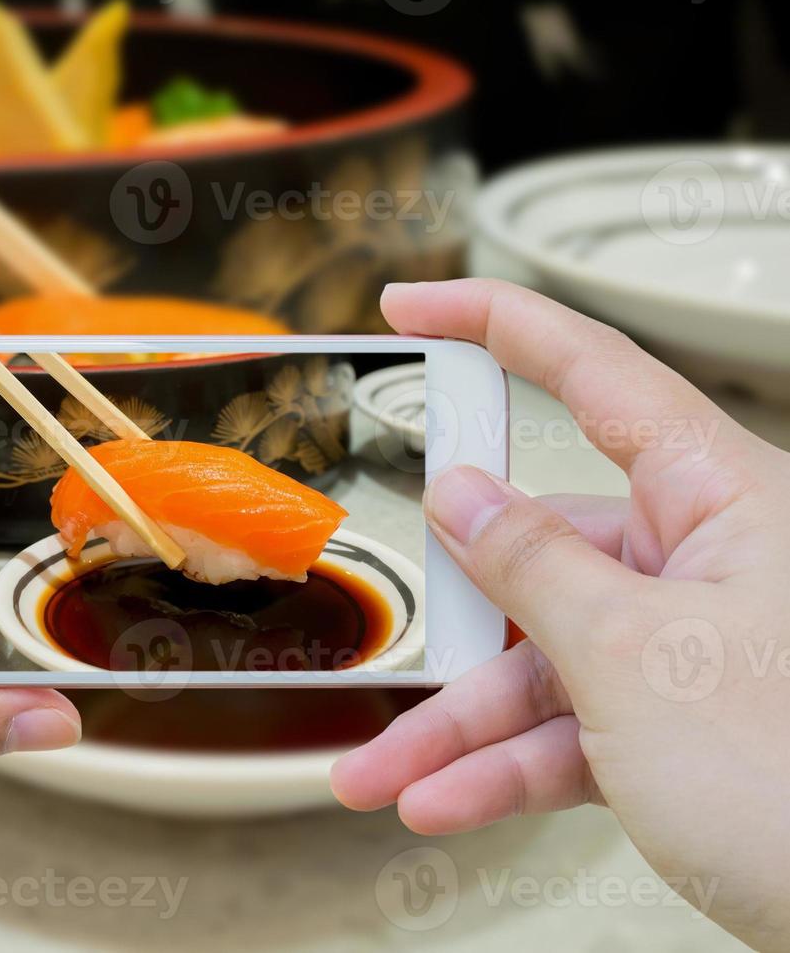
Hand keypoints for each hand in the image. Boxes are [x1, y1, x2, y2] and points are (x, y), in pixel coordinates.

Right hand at [330, 279, 789, 949]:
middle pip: (541, 554)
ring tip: (387, 777)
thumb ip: (532, 566)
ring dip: (460, 729)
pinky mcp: (678, 724)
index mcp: (719, 499)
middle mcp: (705, 560)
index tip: (413, 306)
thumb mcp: (633, 656)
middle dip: (454, 623)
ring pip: (542, 662)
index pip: (592, 372)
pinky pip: (571, 728)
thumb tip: (460, 498)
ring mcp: (689, 646)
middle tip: (391, 640)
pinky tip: (448, 800)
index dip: (493, 324)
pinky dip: (506, 767)